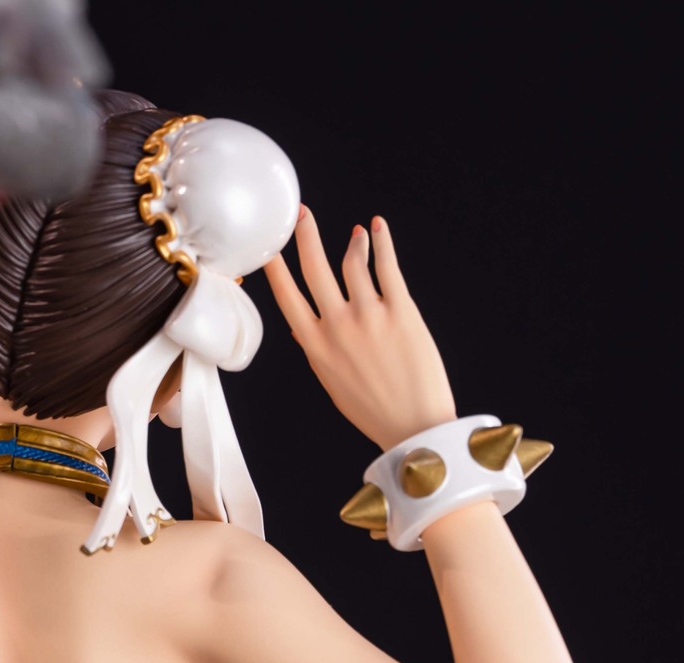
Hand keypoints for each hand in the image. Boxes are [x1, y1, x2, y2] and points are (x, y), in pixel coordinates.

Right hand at [265, 210, 455, 451]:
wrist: (415, 428)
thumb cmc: (373, 410)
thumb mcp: (333, 384)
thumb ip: (317, 352)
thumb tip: (301, 330)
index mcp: (317, 348)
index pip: (288, 298)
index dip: (276, 268)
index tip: (269, 246)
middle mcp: (338, 327)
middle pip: (314, 268)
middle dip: (305, 235)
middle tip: (301, 214)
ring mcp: (370, 316)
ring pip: (353, 262)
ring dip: (353, 242)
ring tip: (357, 234)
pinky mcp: (401, 310)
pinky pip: (387, 266)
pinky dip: (382, 242)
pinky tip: (378, 228)